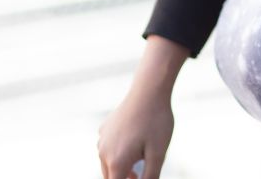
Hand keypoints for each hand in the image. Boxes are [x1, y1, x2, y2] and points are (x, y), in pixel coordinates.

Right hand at [98, 36, 187, 178]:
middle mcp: (103, 152)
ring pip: (109, 163)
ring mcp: (102, 139)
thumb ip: (150, 177)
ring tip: (141, 157)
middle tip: (142, 173)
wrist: (149, 90)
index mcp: (116, 162)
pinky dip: (119, 151)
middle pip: (111, 177)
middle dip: (125, 178)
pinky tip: (134, 140)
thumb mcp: (158, 154)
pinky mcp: (104, 128)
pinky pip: (109, 147)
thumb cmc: (156, 122)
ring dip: (122, 166)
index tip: (139, 174)